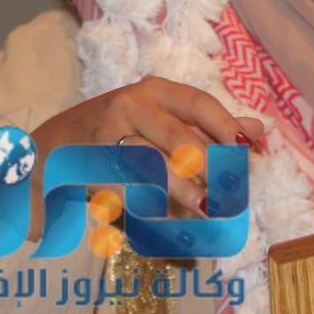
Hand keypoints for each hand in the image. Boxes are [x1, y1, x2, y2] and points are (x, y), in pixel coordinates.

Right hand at [25, 75, 263, 240]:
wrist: (54, 149)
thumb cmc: (121, 129)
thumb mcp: (162, 116)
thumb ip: (209, 124)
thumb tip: (259, 129)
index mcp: (155, 90)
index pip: (198, 103)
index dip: (225, 124)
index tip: (248, 149)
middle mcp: (130, 106)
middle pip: (178, 136)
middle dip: (208, 166)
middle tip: (232, 190)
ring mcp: (108, 136)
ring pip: (153, 165)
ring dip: (183, 190)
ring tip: (208, 209)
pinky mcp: (92, 168)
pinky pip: (128, 190)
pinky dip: (153, 208)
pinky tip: (171, 222)